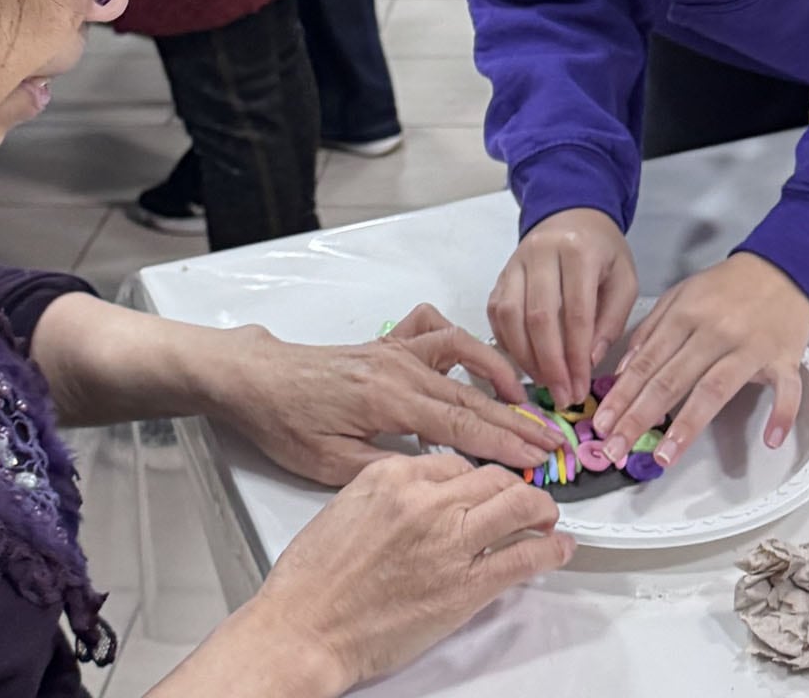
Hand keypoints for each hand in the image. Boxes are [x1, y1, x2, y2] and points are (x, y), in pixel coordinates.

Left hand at [218, 306, 558, 485]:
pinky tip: (473, 358)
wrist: (256, 380)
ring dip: (498, 375)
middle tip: (551, 438)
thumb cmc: (286, 422)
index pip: (463, 425)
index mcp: (389, 400)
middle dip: (516, 419)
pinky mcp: (388, 344)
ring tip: (525, 399)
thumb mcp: (329, 463)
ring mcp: (395, 351)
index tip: (537, 458)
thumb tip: (432, 476)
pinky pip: (436, 331)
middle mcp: (399, 368)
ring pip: (462, 355)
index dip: (505, 444)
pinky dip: (461, 341)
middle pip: (472, 394)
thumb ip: (385, 469)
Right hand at [249, 453, 574, 691]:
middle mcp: (426, 500)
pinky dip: (550, 549)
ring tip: (548, 518)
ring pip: (518, 504)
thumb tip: (425, 495)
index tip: (485, 487)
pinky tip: (559, 547)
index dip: (475, 477)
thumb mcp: (346, 507)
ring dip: (541, 510)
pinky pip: (524, 556)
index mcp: (392, 476)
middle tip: (524, 500)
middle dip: (513, 487)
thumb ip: (391, 493)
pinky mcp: (466, 585)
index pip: (454, 461)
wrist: (304, 628)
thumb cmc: (313, 580)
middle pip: (492, 477)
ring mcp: (450, 541)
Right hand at [488, 207, 637, 407]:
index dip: (577, 356)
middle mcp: (540, 253)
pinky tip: (526, 363)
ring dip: (526, 358)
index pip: (576, 313)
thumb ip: (612, 320)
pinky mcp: (500, 275)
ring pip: (510, 317)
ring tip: (546, 384)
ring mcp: (514, 262)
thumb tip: (590, 360)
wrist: (573, 215)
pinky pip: (496, 314)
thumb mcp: (624, 280)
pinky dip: (508, 343)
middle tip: (563, 396)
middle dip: (551, 364)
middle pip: (538, 318)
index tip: (582, 388)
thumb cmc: (603, 252)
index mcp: (578, 251)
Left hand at [592, 253, 808, 468]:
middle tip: (616, 449)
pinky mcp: (785, 359)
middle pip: (671, 380)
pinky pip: (787, 390)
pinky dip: (781, 414)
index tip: (601, 425)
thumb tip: (623, 371)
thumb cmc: (728, 287)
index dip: (621, 396)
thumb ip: (650, 330)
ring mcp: (750, 348)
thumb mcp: (681, 295)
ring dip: (688, 425)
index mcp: (685, 315)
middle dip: (639, 417)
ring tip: (665, 456)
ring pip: (714, 390)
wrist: (783, 267)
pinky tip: (770, 440)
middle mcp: (714, 333)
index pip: (646, 362)